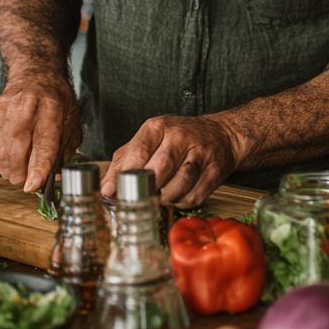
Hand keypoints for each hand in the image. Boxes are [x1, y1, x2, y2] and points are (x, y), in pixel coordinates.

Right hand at [0, 72, 80, 192]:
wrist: (35, 72)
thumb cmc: (56, 97)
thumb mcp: (73, 117)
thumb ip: (67, 145)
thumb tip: (56, 173)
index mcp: (52, 107)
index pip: (43, 142)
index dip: (38, 167)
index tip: (34, 185)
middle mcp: (27, 107)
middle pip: (15, 149)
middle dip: (19, 174)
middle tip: (26, 182)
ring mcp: (6, 110)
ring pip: (0, 150)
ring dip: (8, 169)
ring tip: (19, 172)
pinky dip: (2, 158)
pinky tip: (12, 157)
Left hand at [101, 113, 241, 207]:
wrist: (222, 135)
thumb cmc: (179, 139)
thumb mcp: (150, 140)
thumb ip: (124, 161)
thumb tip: (106, 189)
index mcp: (159, 127)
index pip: (138, 151)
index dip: (125, 174)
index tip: (114, 192)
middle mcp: (181, 136)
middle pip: (161, 168)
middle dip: (148, 188)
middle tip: (140, 197)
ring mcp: (202, 152)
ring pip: (179, 184)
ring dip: (166, 197)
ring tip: (162, 195)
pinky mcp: (216, 170)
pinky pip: (195, 195)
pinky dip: (183, 201)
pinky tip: (180, 194)